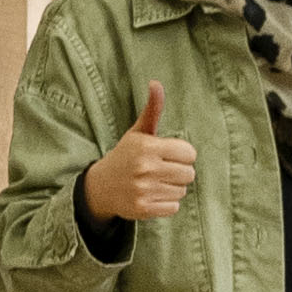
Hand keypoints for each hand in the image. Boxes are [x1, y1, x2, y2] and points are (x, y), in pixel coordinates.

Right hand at [86, 80, 196, 225]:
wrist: (101, 186)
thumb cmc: (127, 155)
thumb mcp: (138, 132)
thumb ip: (152, 110)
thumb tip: (155, 83)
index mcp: (147, 147)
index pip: (189, 154)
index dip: (182, 155)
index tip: (169, 155)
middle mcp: (145, 168)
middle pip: (189, 174)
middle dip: (179, 172)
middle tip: (162, 170)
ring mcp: (143, 190)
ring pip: (182, 191)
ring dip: (173, 188)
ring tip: (155, 182)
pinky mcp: (143, 209)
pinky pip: (174, 207)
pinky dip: (166, 203)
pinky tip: (152, 195)